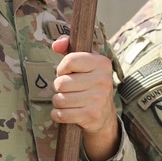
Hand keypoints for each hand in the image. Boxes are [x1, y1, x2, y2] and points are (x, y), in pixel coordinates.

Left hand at [52, 36, 119, 160]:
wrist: (104, 114)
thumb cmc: (89, 84)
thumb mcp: (85, 63)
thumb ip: (69, 49)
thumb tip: (56, 45)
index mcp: (102, 63)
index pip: (69, 60)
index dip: (62, 68)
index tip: (68, 73)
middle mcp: (103, 80)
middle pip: (61, 82)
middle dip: (59, 87)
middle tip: (69, 89)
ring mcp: (98, 98)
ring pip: (59, 99)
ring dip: (59, 101)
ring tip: (69, 100)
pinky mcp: (91, 115)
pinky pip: (61, 114)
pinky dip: (58, 114)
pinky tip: (67, 112)